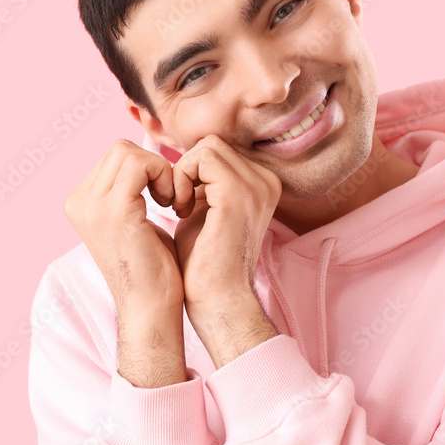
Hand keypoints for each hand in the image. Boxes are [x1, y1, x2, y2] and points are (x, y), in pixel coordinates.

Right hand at [63, 139, 188, 386]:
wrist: (152, 307)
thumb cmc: (153, 268)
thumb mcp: (135, 220)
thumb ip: (131, 190)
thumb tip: (144, 160)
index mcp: (81, 203)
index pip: (115, 157)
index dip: (147, 169)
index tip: (164, 198)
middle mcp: (79, 201)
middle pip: (120, 149)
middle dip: (153, 166)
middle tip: (170, 199)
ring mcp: (92, 205)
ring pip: (129, 152)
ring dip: (160, 171)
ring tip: (171, 203)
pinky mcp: (114, 210)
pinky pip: (142, 164)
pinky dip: (165, 177)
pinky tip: (173, 206)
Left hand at [172, 135, 280, 364]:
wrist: (216, 299)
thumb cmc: (204, 262)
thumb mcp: (204, 210)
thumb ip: (201, 183)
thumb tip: (182, 157)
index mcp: (262, 184)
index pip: (219, 151)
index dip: (192, 171)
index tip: (182, 203)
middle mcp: (266, 181)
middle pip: (213, 145)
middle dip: (186, 170)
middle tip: (178, 204)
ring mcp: (256, 185)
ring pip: (207, 147)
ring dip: (182, 173)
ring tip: (179, 207)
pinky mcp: (238, 193)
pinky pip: (201, 158)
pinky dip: (181, 178)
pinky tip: (180, 209)